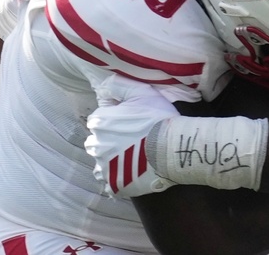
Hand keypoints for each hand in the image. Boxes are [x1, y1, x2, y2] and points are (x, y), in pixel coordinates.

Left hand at [86, 74, 178, 197]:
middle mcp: (96, 145)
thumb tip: (104, 85)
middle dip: (109, 139)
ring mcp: (103, 166)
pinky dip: (116, 176)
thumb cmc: (158, 118)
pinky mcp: (113, 183)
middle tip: (131, 138)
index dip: (114, 118)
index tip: (130, 121)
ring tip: (131, 156)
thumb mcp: (141, 92)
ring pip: (101, 160)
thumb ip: (119, 85)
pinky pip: (108, 180)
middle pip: (97, 140)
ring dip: (111, 158)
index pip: (99, 119)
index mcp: (99, 122)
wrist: (173, 148)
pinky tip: (130, 171)